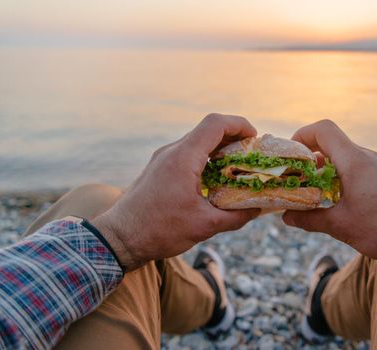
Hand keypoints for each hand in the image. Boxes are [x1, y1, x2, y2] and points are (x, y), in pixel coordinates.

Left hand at [93, 114, 259, 270]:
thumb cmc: (158, 231)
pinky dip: (205, 159)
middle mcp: (172, 152)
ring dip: (218, 149)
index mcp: (183, 158)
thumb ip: (235, 217)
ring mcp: (163, 159)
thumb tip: (257, 210)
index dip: (239, 125)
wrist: (119, 239)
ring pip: (196, 142)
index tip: (255, 139)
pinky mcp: (158, 169)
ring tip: (236, 169)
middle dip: (233, 138)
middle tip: (250, 156)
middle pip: (207, 130)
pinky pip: (186, 154)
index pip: (215, 124)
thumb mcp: (204, 226)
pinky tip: (214, 180)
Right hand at [283, 120, 376, 270]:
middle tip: (295, 177)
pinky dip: (340, 176)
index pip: (324, 130)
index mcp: (355, 161)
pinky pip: (357, 167)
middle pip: (332, 143)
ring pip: (344, 157)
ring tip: (312, 191)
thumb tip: (286, 218)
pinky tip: (335, 199)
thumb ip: (310, 219)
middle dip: (309, 157)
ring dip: (325, 169)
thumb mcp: (341, 226)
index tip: (289, 154)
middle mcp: (367, 157)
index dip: (302, 135)